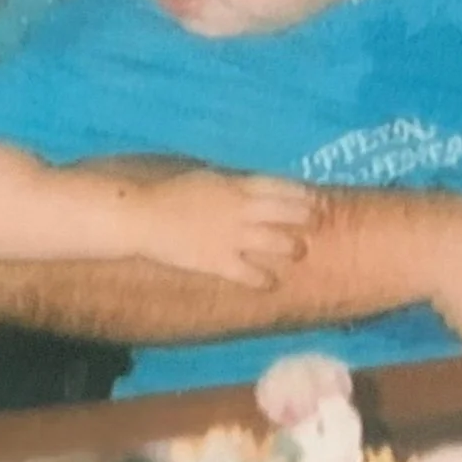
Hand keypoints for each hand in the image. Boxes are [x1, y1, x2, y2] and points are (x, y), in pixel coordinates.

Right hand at [136, 170, 315, 288]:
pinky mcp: (216, 261)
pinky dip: (262, 278)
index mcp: (235, 185)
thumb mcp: (208, 178)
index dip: (302, 193)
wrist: (142, 215)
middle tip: (318, 223)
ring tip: (299, 251)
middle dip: (304, 217)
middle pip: (283, 212)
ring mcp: (230, 236)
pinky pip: (247, 272)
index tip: (317, 198)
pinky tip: (271, 282)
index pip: (279, 187)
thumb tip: (253, 187)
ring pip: (273, 242)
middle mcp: (239, 210)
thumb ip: (233, 184)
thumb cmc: (172, 194)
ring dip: (290, 247)